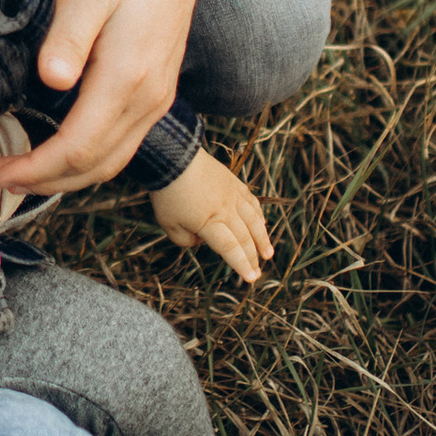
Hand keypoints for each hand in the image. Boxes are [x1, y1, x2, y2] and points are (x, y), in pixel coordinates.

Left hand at [8, 0, 212, 196]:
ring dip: (66, 178)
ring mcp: (156, 102)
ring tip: (24, 174)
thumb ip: (68, 36)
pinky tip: (62, 155)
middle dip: (44, 181)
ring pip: (111, 163)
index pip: (77, 147)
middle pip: (94, 166)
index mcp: (126, 78)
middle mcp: (147, 100)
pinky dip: (89, 163)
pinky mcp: (156, 97)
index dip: (35, 168)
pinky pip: (123, 147)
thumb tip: (52, 79)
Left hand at [150, 149, 272, 282]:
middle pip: (244, 238)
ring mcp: (233, 195)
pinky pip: (252, 202)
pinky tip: (262, 223)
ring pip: (253, 220)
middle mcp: (226, 210)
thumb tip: (202, 240)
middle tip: (258, 272)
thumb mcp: (169, 224)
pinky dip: (259, 215)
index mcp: (210, 222)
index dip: (241, 264)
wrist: (173, 156)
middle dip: (253, 257)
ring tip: (268, 253)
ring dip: (262, 238)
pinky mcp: (234, 182)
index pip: (230, 248)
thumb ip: (186, 240)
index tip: (250, 278)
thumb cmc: (167, 193)